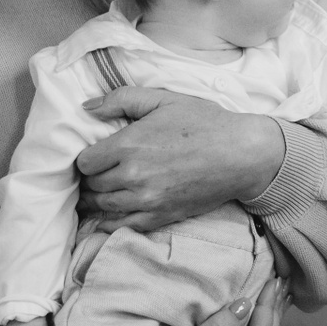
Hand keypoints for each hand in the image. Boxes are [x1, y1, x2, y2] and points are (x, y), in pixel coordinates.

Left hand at [76, 88, 285, 231]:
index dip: (87, 159)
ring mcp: (146, 199)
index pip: (85, 162)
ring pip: (103, 206)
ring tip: (101, 192)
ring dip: (98, 199)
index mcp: (129, 144)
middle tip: (98, 174)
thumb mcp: (164, 99)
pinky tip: (109, 215)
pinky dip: (110, 222)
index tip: (97, 156)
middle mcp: (133, 175)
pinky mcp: (161, 216)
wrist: (241, 154)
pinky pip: (122, 226)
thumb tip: (87, 106)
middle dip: (92, 178)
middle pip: (92, 185)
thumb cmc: (205, 123)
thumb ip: (122, 99)